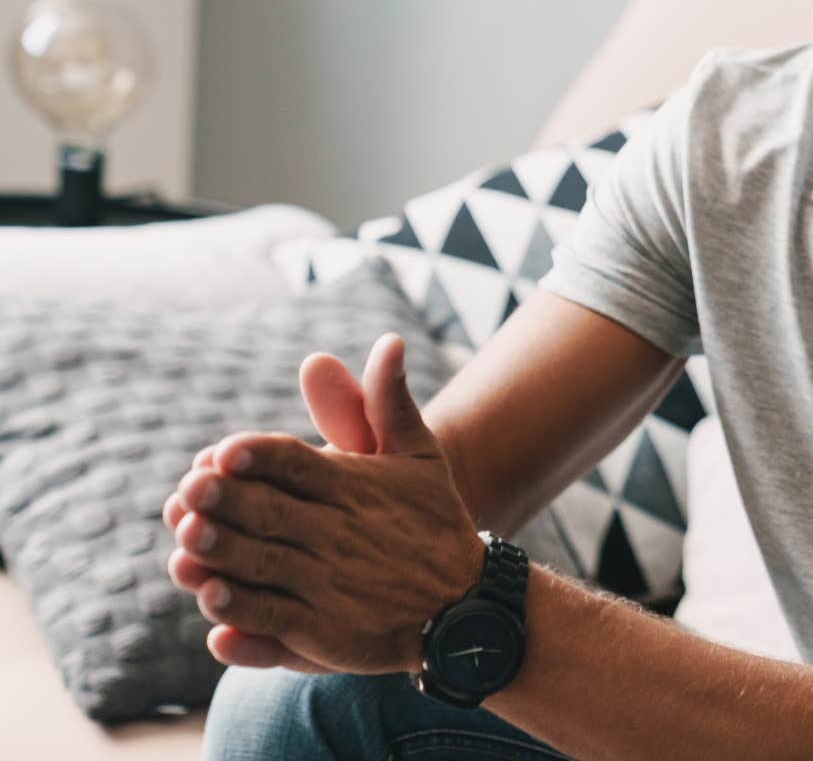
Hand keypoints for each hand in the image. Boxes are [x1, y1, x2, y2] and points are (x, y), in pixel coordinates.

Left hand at [163, 334, 483, 674]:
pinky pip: (274, 618)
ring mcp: (330, 584)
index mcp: (355, 487)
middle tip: (188, 490)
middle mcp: (340, 533)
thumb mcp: (420, 456)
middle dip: (230, 501)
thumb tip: (389, 341)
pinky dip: (243, 610)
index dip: (260, 456)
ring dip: (225, 553)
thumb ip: (390, 401)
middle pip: (274, 513)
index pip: (299, 464)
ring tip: (186, 539)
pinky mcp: (323, 630)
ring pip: (267, 565)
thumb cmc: (432, 519)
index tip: (223, 451)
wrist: (465, 604)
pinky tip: (212, 597)